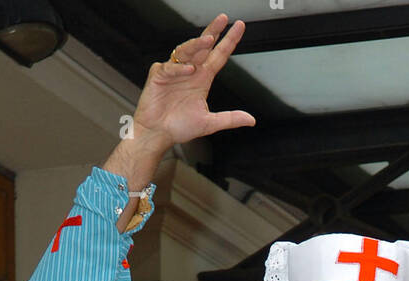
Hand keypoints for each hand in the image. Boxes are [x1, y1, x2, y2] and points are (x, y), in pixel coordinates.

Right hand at [132, 13, 254, 151]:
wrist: (158, 133)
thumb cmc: (179, 127)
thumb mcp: (209, 123)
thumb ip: (230, 118)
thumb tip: (251, 120)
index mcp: (202, 78)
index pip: (219, 55)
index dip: (229, 41)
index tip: (239, 27)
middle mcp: (190, 71)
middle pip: (203, 46)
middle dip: (213, 31)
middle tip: (223, 19)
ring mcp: (174, 70)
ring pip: (187, 51)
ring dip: (197, 44)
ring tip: (208, 40)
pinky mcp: (159, 75)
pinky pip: (171, 67)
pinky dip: (180, 68)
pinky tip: (189, 69)